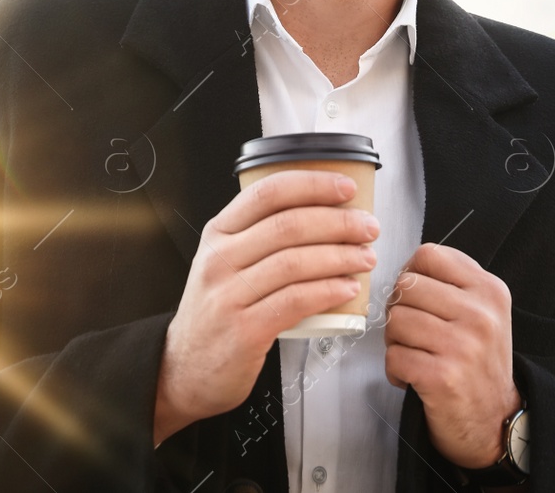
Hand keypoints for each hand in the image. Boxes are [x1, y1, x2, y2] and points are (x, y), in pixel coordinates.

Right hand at [154, 170, 379, 444]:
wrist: (185, 368)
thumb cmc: (217, 311)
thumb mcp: (226, 262)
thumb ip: (261, 237)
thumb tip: (326, 215)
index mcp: (219, 233)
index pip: (268, 193)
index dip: (312, 185)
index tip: (346, 188)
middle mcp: (220, 259)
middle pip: (289, 226)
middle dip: (339, 223)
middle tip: (368, 227)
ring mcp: (229, 295)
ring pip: (295, 262)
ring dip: (340, 257)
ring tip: (366, 257)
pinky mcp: (244, 330)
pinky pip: (295, 301)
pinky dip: (328, 291)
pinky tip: (348, 288)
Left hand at [384, 243, 521, 469]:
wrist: (494, 420)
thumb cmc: (479, 363)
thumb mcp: (484, 312)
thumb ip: (452, 285)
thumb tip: (405, 271)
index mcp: (489, 290)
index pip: (430, 255)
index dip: (410, 272)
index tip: (414, 295)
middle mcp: (480, 314)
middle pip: (406, 287)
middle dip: (399, 310)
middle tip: (412, 333)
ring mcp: (462, 346)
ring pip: (395, 320)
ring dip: (395, 342)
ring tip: (415, 354)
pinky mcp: (442, 376)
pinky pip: (394, 357)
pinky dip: (395, 370)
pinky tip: (413, 377)